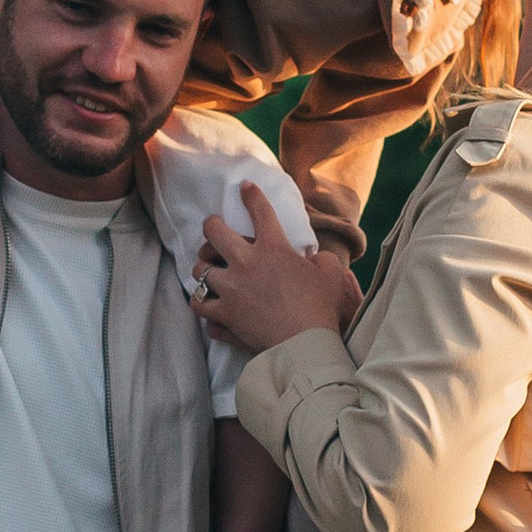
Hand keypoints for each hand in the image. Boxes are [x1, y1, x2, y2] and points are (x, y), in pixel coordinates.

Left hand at [192, 185, 362, 351]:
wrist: (304, 345)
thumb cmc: (321, 308)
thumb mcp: (332, 273)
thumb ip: (320, 259)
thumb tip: (312, 260)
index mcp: (273, 248)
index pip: (260, 212)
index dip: (251, 196)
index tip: (245, 187)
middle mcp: (245, 264)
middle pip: (213, 233)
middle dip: (211, 226)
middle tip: (214, 229)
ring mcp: (230, 291)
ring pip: (199, 271)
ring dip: (203, 270)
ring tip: (209, 273)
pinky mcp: (224, 316)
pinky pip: (201, 306)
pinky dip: (204, 306)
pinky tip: (210, 306)